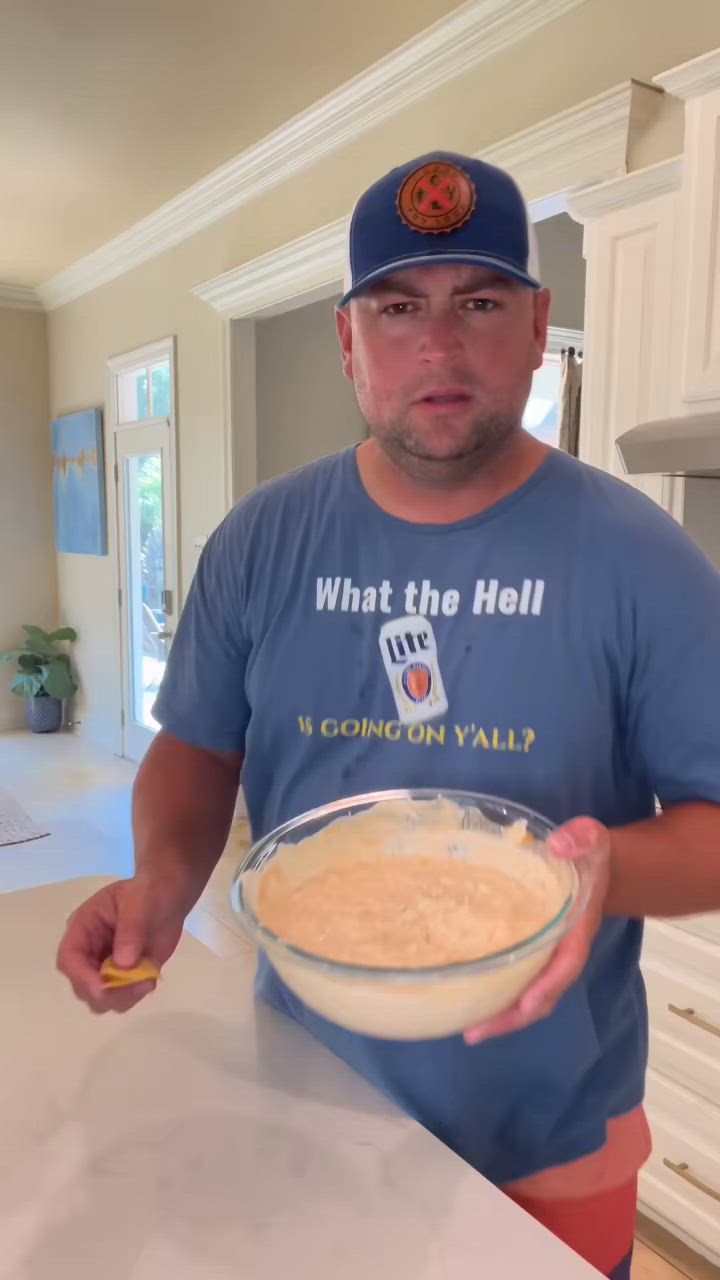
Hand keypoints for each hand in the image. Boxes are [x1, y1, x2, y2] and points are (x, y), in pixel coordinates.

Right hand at [56, 873, 186, 1014]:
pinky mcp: (124, 977)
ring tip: (147, 980)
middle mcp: (88, 953)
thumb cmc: (147, 893)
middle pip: (82, 987)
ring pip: (100, 999)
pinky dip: (135, 996)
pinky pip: (121, 999)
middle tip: (137, 984)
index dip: (81, 977)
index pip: (69, 959)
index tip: (103, 987)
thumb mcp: (138, 902)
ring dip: (123, 998)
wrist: (167, 898)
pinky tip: (151, 979)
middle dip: (106, 993)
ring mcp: (105, 968)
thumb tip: (123, 965)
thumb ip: (130, 931)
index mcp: (82, 929)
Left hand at [464, 817, 610, 1045]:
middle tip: (475, 1031)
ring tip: (465, 1027)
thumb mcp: (591, 839)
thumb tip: (556, 844)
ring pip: (527, 994)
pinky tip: (466, 999)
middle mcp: (561, 950)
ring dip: (500, 1013)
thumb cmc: (589, 854)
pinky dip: (495, 993)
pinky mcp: (529, 951)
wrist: (593, 865)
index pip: (566, 964)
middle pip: (542, 994)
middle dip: (513, 1016)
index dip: (548, 986)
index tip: (528, 1004)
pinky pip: (515, 979)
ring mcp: (545, 955)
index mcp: (577, 929)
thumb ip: (580, 839)